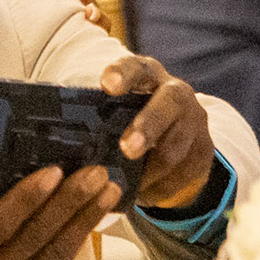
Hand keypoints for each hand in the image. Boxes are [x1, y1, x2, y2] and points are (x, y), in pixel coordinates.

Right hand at [0, 165, 119, 259]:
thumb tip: (17, 205)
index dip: (28, 197)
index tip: (55, 172)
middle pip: (37, 237)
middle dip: (72, 202)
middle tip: (98, 174)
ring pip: (55, 257)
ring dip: (84, 222)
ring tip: (108, 195)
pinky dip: (71, 247)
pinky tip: (86, 226)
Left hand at [101, 55, 215, 209]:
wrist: (174, 134)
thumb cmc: (127, 118)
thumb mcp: (114, 108)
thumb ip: (93, 113)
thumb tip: (53, 136)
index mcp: (147, 75)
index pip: (136, 67)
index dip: (123, 74)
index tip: (106, 85)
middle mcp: (176, 93)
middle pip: (168, 104)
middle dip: (148, 126)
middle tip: (127, 148)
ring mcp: (195, 120)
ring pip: (178, 145)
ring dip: (151, 169)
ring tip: (127, 183)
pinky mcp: (205, 149)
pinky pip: (187, 172)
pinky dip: (163, 186)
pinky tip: (145, 193)